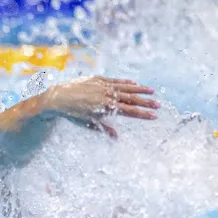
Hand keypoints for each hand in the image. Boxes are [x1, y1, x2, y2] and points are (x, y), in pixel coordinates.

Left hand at [43, 76, 159, 126]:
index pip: (129, 112)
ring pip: (125, 88)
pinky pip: (115, 80)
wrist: (58, 97)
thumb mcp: (88, 123)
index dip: (143, 114)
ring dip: (139, 90)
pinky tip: (134, 84)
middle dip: (146, 103)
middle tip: (159, 105)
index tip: (154, 116)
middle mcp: (107, 95)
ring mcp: (103, 86)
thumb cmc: (72, 114)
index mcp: (106, 108)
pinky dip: (125, 82)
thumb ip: (104, 128)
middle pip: (131, 99)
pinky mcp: (98, 79)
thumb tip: (116, 137)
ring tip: (152, 92)